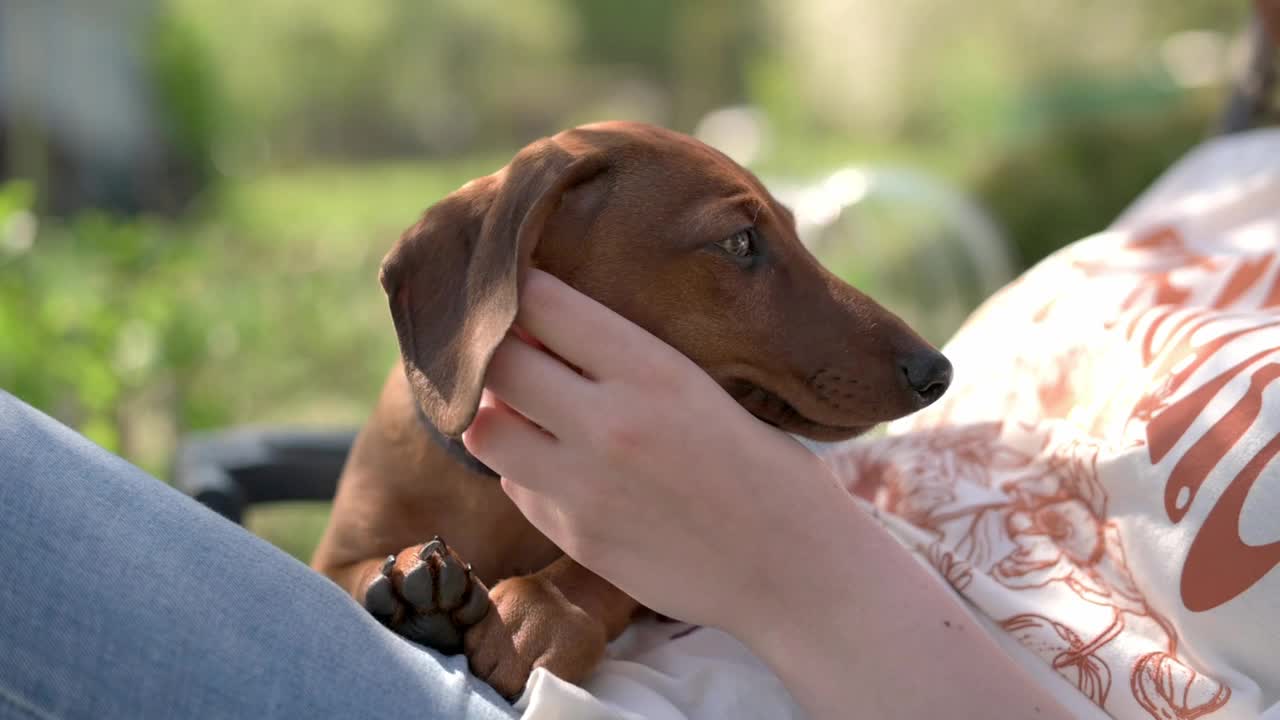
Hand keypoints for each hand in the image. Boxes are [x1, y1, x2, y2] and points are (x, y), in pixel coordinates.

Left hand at [461, 269, 838, 632]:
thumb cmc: (767, 468)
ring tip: (526, 411)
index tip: (519, 289)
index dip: (519, 289)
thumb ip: (626, 361)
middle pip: (497, 364)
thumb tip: (544, 333)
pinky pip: (515, 487)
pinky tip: (561, 467)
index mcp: (653, 371)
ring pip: (484, 430)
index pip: (541, 304)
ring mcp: (585, 488)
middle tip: (514, 352)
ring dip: (496, 413)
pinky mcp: (576, 539)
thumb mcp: (706, 389)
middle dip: (496, 352)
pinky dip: (523, 471)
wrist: (795, 569)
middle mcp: (609, 425)